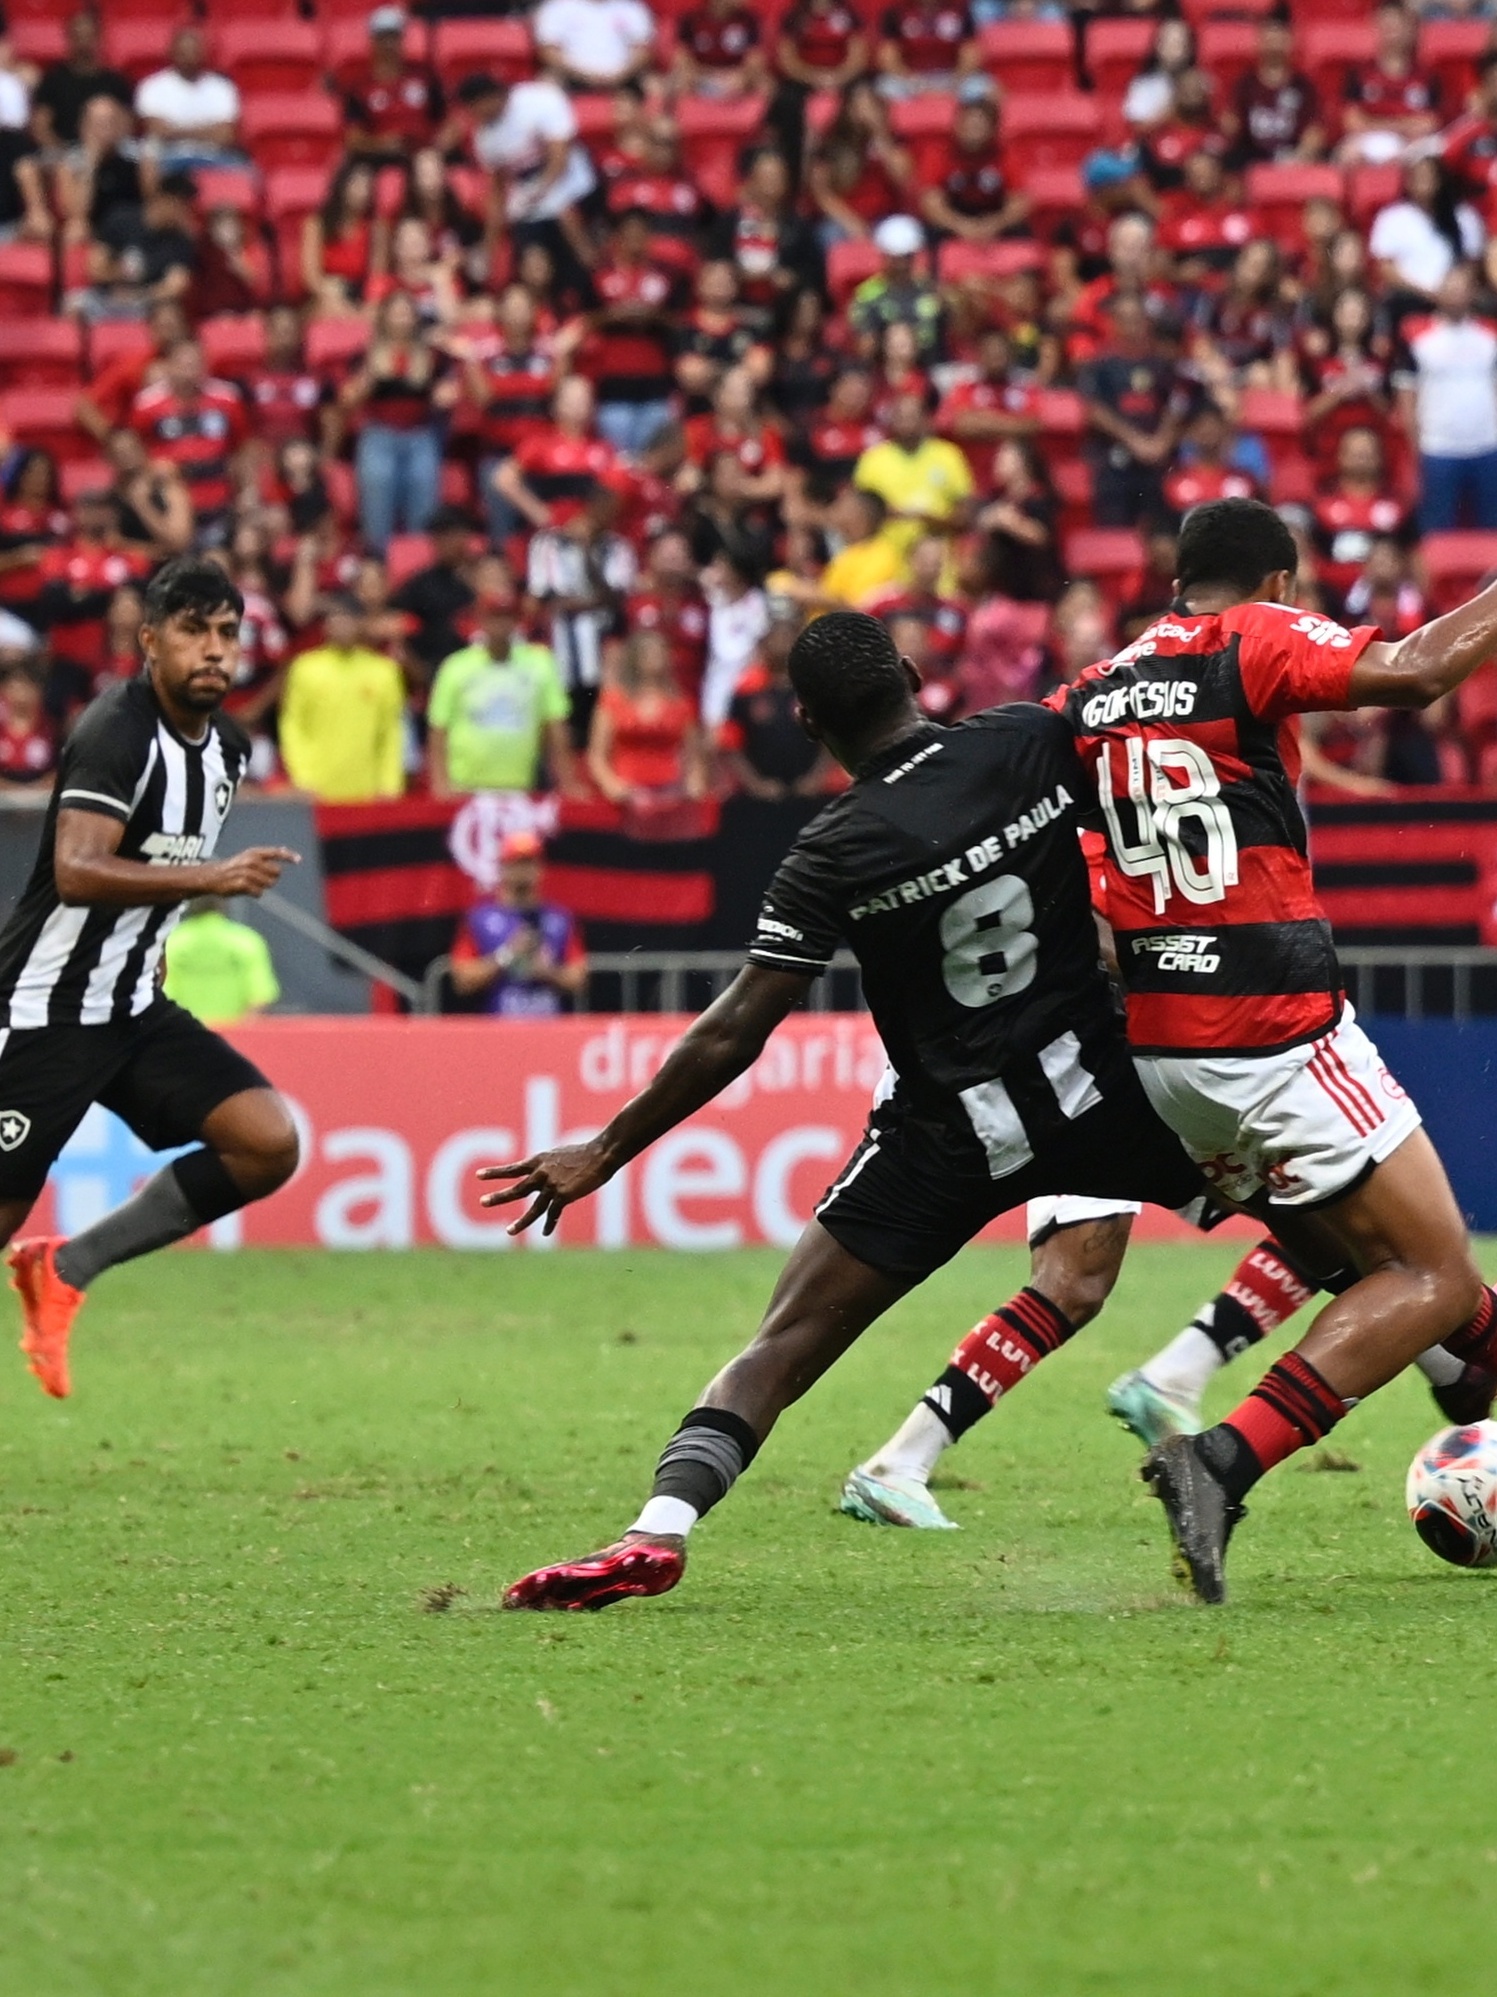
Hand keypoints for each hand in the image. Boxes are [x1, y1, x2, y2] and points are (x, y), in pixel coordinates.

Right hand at [206, 845, 299, 897]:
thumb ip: (266, 855)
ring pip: (269, 884)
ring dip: (262, 886)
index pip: (275, 852)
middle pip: (277, 873)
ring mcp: (247, 872)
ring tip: (249, 883)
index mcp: (254, 853)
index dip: (288, 856)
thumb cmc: (233, 867)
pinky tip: (245, 889)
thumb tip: (284, 849)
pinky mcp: (243, 884)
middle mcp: (252, 860)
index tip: (299, 860)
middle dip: (271, 878)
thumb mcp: (248, 857)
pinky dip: (255, 893)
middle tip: (258, 878)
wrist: (212, 877)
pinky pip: (259, 893)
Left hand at [477, 1140, 613, 1234]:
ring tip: (509, 1231)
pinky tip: (545, 1233)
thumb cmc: (586, 1153)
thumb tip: (544, 1174)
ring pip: (534, 1209)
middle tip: (483, 1202)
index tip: (479, 1175)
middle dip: (499, 1196)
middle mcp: (542, 1173)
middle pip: (517, 1188)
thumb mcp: (560, 1154)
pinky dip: (550, 1224)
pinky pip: (553, 1214)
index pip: (513, 1168)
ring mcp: (552, 1185)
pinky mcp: (564, 1196)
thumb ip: (549, 1166)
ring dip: (521, 1222)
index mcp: (540, 1161)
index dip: (495, 1172)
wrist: (601, 1154)